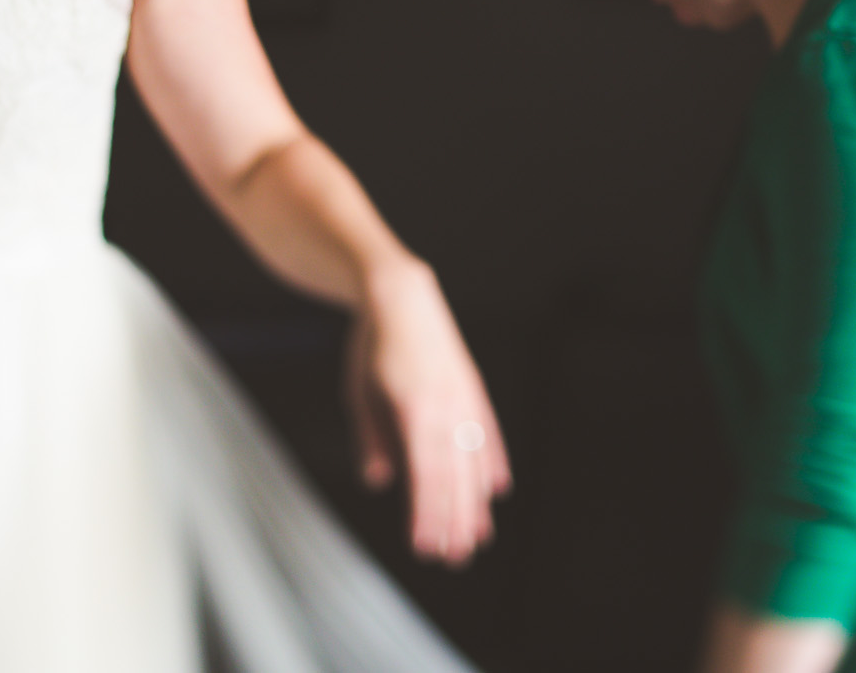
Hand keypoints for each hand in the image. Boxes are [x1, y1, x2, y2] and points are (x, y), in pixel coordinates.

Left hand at [345, 260, 511, 566]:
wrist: (402, 297)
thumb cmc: (372, 349)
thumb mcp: (360, 395)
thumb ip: (371, 439)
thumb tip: (379, 481)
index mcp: (415, 408)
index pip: (424, 474)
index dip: (426, 514)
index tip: (423, 547)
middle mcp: (446, 405)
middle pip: (453, 475)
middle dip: (453, 520)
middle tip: (453, 558)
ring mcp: (464, 398)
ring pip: (474, 460)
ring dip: (475, 502)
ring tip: (477, 538)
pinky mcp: (472, 391)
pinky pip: (486, 434)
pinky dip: (492, 463)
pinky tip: (496, 490)